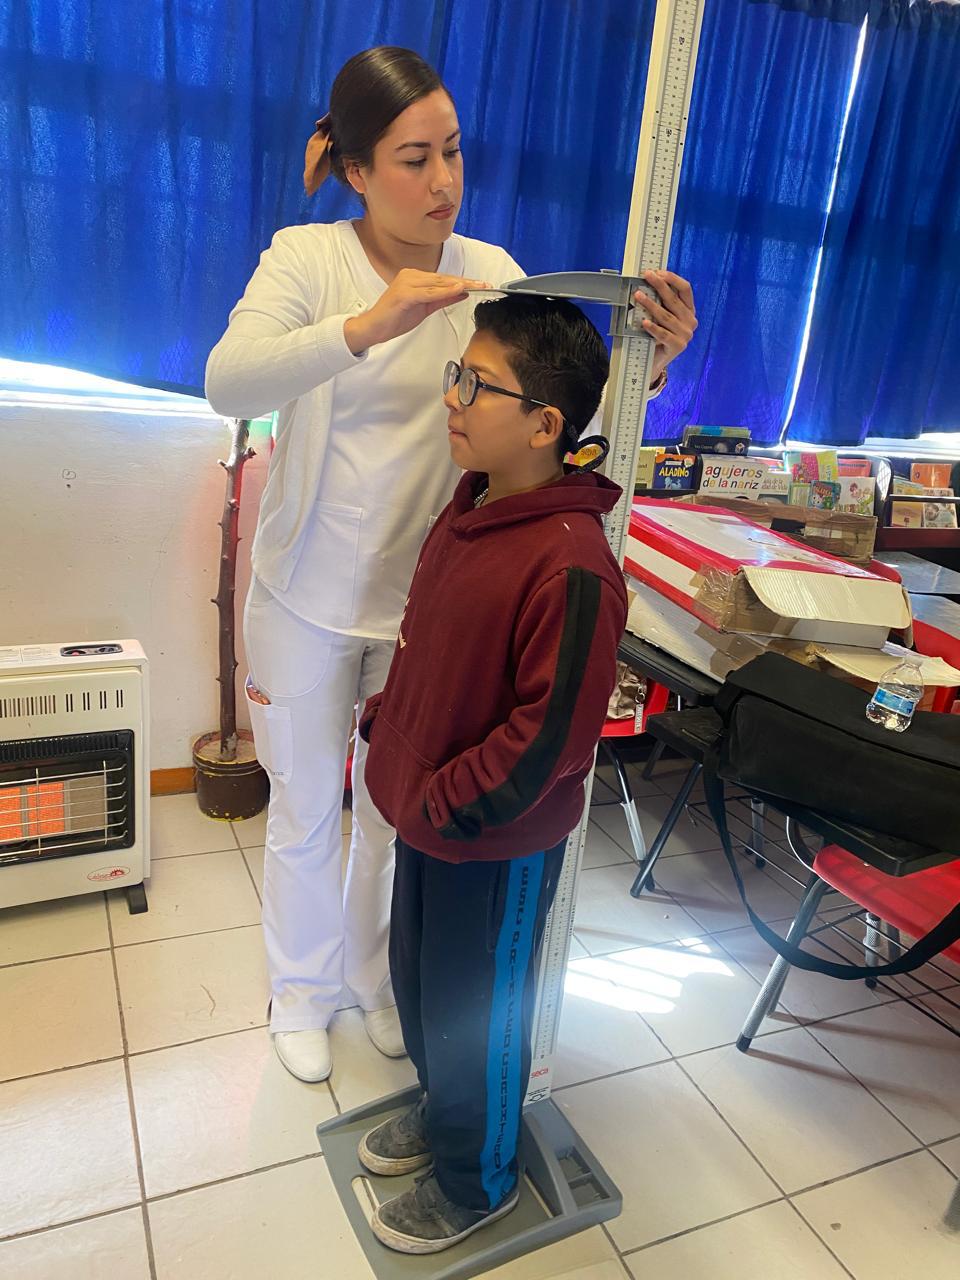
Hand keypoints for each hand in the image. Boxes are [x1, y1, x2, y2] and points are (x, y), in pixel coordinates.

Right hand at [344, 269, 491, 352]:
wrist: (374, 328)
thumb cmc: (395, 318)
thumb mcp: (424, 308)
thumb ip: (442, 299)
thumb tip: (461, 292)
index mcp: (415, 277)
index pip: (444, 278)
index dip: (463, 281)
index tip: (481, 284)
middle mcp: (411, 275)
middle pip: (444, 278)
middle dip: (466, 282)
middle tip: (485, 284)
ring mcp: (407, 282)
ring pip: (439, 283)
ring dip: (460, 285)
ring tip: (478, 286)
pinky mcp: (404, 293)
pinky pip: (429, 292)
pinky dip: (444, 291)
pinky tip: (458, 289)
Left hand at [633, 270, 696, 383]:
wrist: (655, 361)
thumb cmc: (658, 336)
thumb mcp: (662, 317)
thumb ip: (661, 303)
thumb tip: (647, 282)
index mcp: (689, 310)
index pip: (686, 290)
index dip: (673, 279)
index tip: (658, 272)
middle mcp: (690, 321)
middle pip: (674, 300)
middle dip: (659, 286)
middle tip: (646, 276)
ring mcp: (686, 335)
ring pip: (666, 316)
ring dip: (651, 304)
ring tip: (638, 296)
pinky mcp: (678, 346)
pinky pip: (663, 334)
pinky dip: (652, 327)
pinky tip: (643, 322)